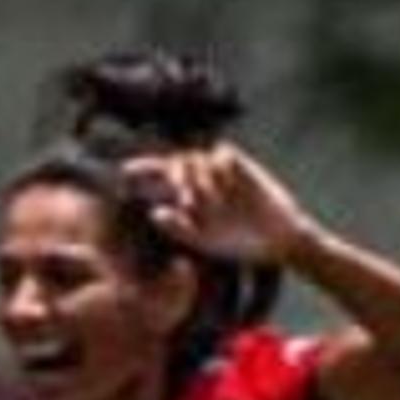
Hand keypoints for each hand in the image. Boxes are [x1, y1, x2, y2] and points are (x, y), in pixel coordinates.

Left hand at [122, 144, 315, 267]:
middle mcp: (198, 180)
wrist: (275, 239)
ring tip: (211, 204)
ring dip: (199, 178)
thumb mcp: (201, 241)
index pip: (158, 175)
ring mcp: (219, 171)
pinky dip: (218, 167)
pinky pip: (222, 154)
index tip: (124, 170)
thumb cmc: (233, 245)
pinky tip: (227, 187)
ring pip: (197, 157)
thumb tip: (154, 213)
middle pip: (176, 161)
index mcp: (183, 197)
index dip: (142, 168)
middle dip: (175, 176)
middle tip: (187, 200)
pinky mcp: (242, 166)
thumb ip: (177, 228)